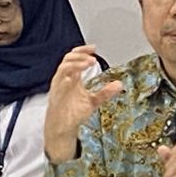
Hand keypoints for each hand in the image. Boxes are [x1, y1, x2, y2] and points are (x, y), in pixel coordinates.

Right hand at [43, 45, 121, 162]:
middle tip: (92, 57)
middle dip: (80, 55)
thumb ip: (106, 92)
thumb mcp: (94, 101)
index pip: (75, 58)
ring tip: (88, 63)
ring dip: (76, 64)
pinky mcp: (56, 95)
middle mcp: (64, 79)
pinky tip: (72, 77)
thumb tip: (119, 84)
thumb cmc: (73, 113)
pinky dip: (64, 78)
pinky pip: (58, 83)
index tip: (94, 49)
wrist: (63, 128)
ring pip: (63, 67)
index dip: (83, 51)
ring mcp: (59, 86)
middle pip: (68, 59)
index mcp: (72, 78)